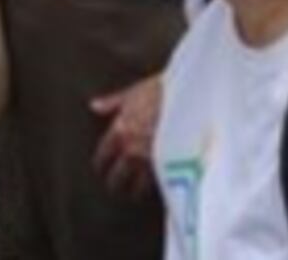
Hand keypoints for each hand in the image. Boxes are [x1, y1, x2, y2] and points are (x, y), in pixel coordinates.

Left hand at [90, 75, 163, 194]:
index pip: (103, 155)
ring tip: (134, 195)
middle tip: (114, 187)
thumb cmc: (163, 91)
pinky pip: (160, 184)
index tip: (100, 168)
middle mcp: (133, 150)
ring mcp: (152, 161)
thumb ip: (113, 103)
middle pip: (117, 176)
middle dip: (115, 183)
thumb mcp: (134, 93)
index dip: (101, 163)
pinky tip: (157, 190)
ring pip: (138, 186)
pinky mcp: (172, 168)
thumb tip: (94, 106)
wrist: (193, 96)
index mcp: (120, 131)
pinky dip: (157, 187)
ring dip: (135, 191)